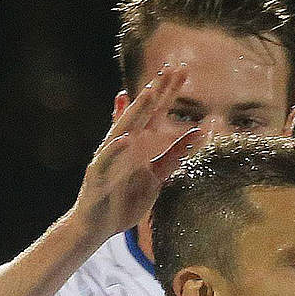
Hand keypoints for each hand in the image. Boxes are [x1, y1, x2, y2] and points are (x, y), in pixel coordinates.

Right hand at [67, 66, 205, 238]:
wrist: (96, 226)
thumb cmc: (125, 199)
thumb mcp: (156, 175)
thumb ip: (174, 154)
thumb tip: (197, 132)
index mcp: (139, 143)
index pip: (156, 112)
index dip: (168, 91)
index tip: (182, 70)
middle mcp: (123, 143)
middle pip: (142, 114)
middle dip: (155, 91)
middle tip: (168, 69)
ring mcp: (109, 157)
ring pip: (123, 129)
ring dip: (136, 111)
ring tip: (149, 93)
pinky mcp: (98, 175)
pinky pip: (107, 160)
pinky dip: (116, 150)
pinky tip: (125, 139)